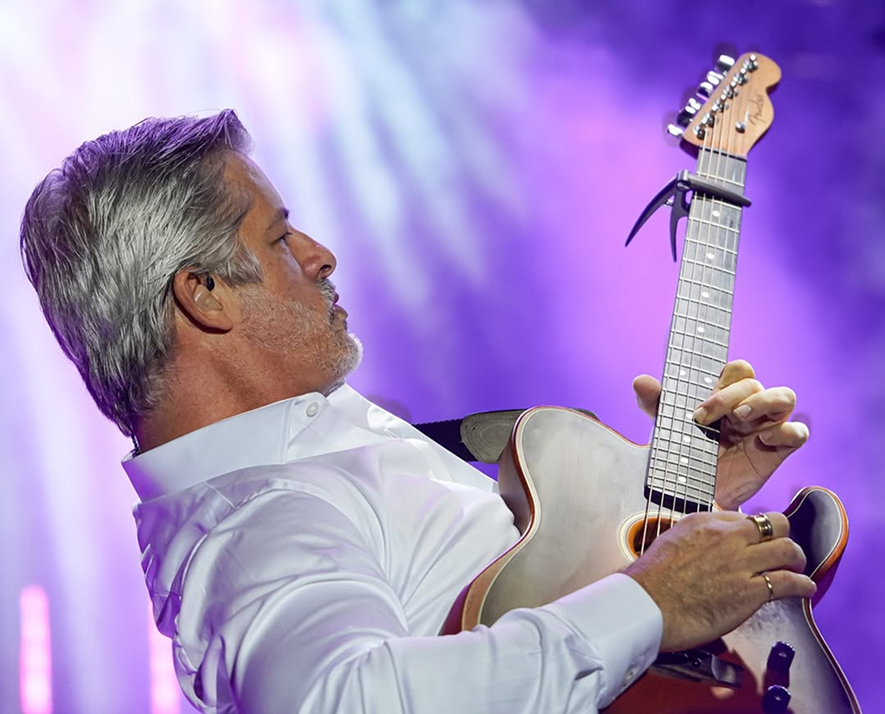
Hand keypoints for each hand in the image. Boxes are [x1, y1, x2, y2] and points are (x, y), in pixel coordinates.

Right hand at [624, 510, 815, 651]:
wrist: (647, 605)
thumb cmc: (651, 580)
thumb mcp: (669, 541)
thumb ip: (693, 539)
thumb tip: (703, 547)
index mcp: (704, 521)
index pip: (743, 517)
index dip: (753, 531)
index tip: (755, 542)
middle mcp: (726, 536)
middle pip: (774, 524)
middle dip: (783, 536)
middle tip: (781, 548)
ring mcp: (740, 562)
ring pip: (788, 549)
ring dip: (796, 559)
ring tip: (797, 567)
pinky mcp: (750, 591)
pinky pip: (789, 582)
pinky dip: (803, 586)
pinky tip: (805, 589)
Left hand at [633, 360, 808, 509]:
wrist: (694, 493)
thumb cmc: (686, 453)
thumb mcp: (667, 427)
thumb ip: (656, 403)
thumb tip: (640, 381)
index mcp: (727, 395)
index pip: (737, 369)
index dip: (722, 379)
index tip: (697, 404)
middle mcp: (749, 405)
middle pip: (754, 381)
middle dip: (729, 395)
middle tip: (702, 418)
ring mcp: (767, 426)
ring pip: (784, 396)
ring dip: (762, 402)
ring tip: (739, 417)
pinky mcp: (779, 449)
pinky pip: (797, 432)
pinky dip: (785, 430)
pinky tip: (763, 439)